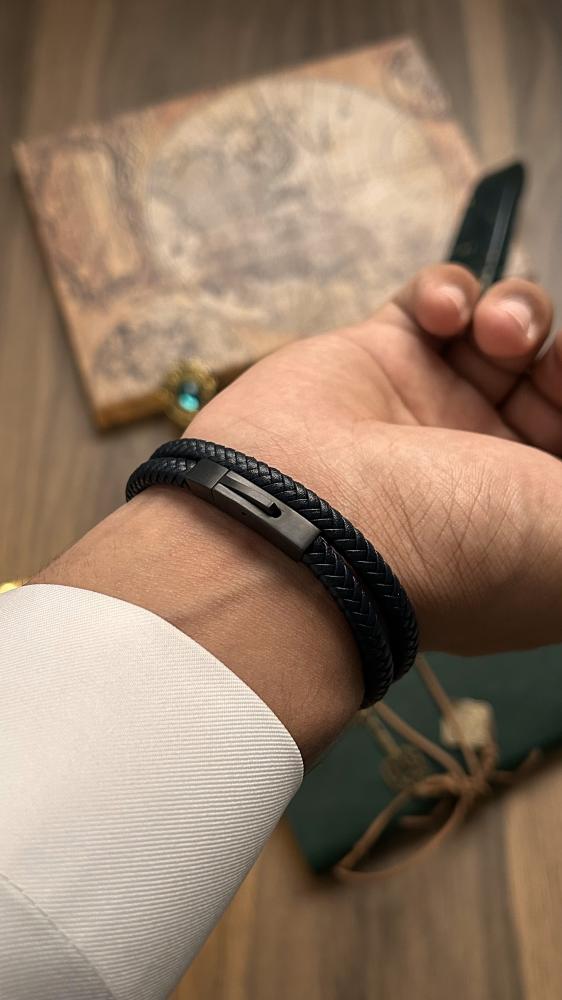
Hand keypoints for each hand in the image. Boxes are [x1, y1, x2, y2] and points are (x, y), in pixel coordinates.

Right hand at [192, 263, 561, 656]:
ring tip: (494, 334)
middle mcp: (490, 465)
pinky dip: (450, 290)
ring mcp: (433, 410)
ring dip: (518, 313)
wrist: (303, 524)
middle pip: (560, 380)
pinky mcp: (379, 361)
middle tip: (548, 362)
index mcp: (538, 520)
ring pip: (508, 330)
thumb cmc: (454, 544)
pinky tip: (445, 314)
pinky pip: (434, 300)